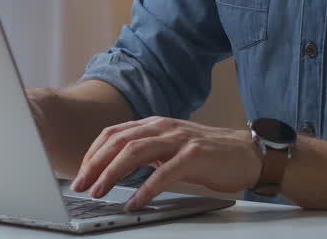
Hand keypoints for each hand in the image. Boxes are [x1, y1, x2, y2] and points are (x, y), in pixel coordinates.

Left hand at [70, 117, 260, 210]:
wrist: (247, 153)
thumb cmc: (208, 154)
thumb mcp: (170, 147)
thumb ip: (146, 151)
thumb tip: (114, 166)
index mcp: (154, 124)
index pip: (113, 134)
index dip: (92, 153)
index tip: (79, 173)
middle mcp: (163, 127)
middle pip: (119, 141)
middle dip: (95, 164)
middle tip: (80, 185)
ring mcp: (179, 140)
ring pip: (135, 152)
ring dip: (112, 173)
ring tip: (98, 192)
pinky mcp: (195, 156)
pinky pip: (164, 173)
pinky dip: (145, 189)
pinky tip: (134, 202)